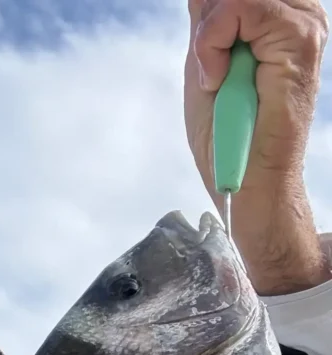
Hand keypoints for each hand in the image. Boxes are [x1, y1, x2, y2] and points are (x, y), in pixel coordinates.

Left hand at [184, 0, 329, 294]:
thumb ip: (207, 26)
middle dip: (208, 18)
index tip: (206, 60)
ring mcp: (303, 25)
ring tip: (215, 75)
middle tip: (209, 66)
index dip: (208, 15)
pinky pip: (244, 5)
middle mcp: (298, 14)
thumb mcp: (205, 67)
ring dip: (210, 32)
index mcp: (278, 18)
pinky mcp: (300, 41)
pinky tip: (217, 77)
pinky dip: (214, 40)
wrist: (248, 184)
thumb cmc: (228, 137)